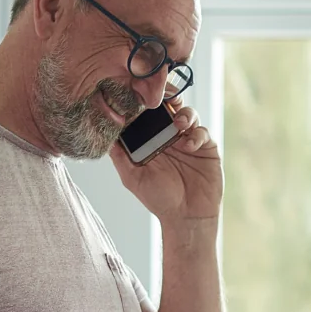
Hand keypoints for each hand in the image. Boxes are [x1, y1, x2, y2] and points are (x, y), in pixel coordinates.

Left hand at [109, 99, 222, 222]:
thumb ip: (120, 157)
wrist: (186, 217)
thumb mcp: (133, 178)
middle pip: (170, 107)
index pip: (148, 114)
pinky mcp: (206, 147)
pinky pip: (203, 132)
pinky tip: (189, 146)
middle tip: (164, 97)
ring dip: (184, 114)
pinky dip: (196, 134)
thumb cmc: (159, 200)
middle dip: (168, 97)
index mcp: (152, 140)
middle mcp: (170, 137)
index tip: (140, 94)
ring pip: (188, 114)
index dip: (145, 102)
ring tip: (178, 124)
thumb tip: (104, 136)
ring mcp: (189, 140)